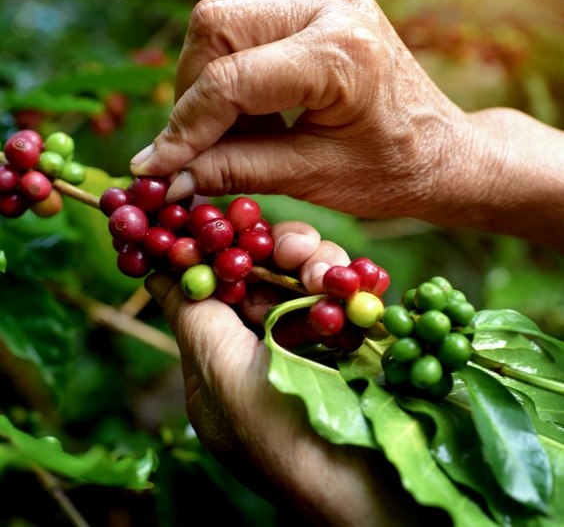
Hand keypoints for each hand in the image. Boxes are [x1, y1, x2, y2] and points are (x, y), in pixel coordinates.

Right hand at [130, 0, 469, 222]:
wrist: (443, 155)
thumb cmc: (392, 173)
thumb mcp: (311, 178)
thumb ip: (234, 172)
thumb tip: (167, 177)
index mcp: (340, 53)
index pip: (231, 80)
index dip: (184, 129)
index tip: (155, 169)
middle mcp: (331, 9)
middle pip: (215, 28)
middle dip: (190, 95)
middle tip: (193, 148)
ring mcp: (325, 4)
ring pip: (224, 25)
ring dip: (209, 87)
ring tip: (228, 139)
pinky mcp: (318, 14)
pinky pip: (248, 34)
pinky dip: (233, 80)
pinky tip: (250, 120)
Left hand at [144, 220, 446, 524]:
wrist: (376, 485)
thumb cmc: (285, 437)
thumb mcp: (223, 378)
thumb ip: (194, 319)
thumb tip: (160, 272)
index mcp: (222, 367)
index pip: (212, 293)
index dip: (215, 255)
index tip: (218, 218)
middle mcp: (264, 354)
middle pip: (261, 282)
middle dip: (274, 257)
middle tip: (292, 246)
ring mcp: (311, 349)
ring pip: (303, 283)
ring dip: (315, 268)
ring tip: (325, 270)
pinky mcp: (351, 346)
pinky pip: (342, 299)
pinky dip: (348, 285)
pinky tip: (356, 282)